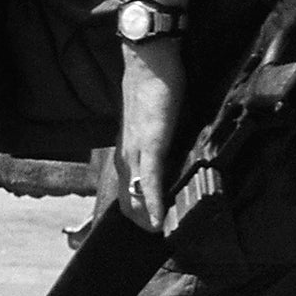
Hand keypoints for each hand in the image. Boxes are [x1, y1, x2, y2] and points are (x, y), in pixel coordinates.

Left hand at [114, 38, 185, 231]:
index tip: (142, 223)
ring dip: (145, 215)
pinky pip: (150, 178)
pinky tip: (158, 220)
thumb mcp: (154, 115)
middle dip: (137, 217)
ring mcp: (136, 147)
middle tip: (151, 235)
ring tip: (155, 234)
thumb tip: (169, 146)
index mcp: (128, 144)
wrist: (149, 60)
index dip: (133, 205)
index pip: (126, 182)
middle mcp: (127, 150)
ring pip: (135, 191)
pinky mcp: (151, 142)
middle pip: (126, 193)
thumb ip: (158, 134)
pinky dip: (154, 202)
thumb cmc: (155, 84)